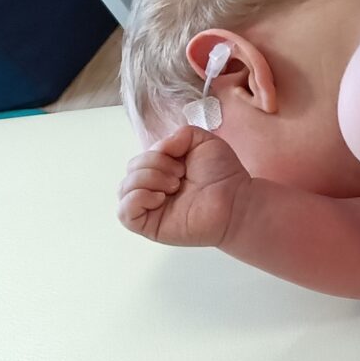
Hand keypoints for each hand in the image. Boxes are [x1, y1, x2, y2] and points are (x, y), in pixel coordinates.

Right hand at [116, 126, 250, 246]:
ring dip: (149, 179)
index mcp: (161, 170)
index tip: (182, 162)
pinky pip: (123, 212)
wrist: (236, 200)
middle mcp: (152, 188)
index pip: (140, 157)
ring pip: (124, 188)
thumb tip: (160, 148)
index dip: (157, 153)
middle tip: (181, 176)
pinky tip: (160, 198)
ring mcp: (149, 208)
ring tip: (175, 186)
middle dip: (155, 165)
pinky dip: (138, 198)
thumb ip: (179, 135)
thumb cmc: (223, 174)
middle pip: (130, 169)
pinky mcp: (149, 226)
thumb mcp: (202, 141)